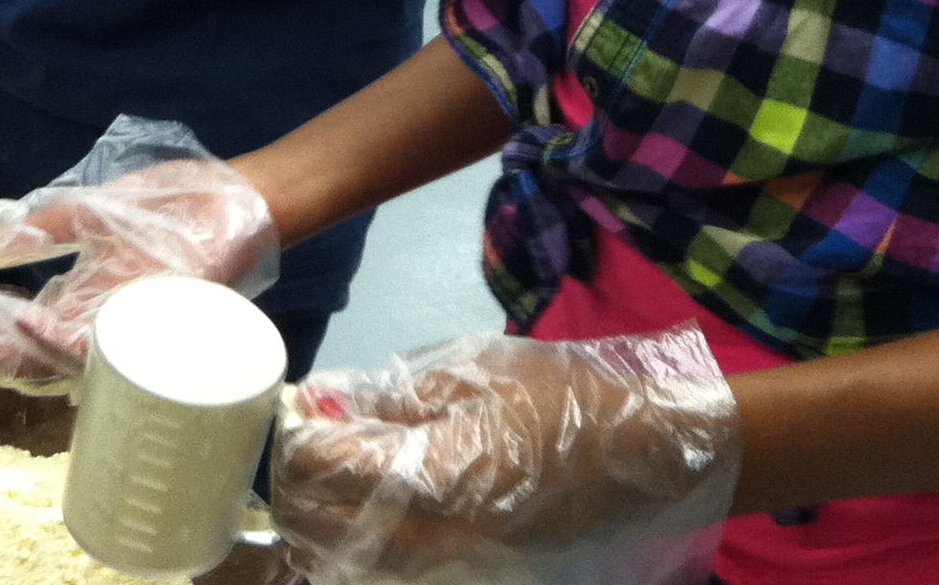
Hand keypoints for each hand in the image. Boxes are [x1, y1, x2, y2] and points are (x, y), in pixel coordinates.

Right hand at [0, 119, 279, 394]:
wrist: (239, 200)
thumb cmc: (170, 211)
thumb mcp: (86, 213)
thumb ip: (34, 230)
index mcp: (70, 309)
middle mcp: (89, 334)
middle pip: (9, 359)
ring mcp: (119, 337)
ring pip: (44, 366)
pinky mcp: (151, 331)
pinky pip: (97, 349)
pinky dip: (57, 341)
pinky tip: (26, 322)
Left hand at [272, 328, 740, 582]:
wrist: (646, 457)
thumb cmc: (566, 399)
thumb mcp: (477, 373)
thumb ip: (394, 394)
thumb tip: (326, 401)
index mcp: (439, 472)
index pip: (328, 465)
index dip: (295, 435)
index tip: (293, 407)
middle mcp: (436, 535)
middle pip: (322, 523)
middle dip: (292, 482)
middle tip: (296, 439)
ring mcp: (450, 564)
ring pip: (344, 560)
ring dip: (313, 521)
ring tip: (316, 475)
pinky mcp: (464, 572)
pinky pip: (383, 568)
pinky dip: (349, 545)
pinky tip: (351, 509)